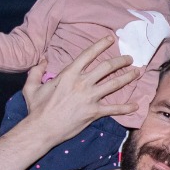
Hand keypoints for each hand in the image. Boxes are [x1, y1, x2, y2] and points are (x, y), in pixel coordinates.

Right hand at [18, 36, 139, 139]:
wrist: (42, 129)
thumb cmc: (37, 108)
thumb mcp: (32, 86)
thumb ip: (37, 71)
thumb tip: (42, 59)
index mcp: (69, 74)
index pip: (88, 55)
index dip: (100, 45)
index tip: (110, 39)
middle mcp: (82, 83)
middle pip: (107, 67)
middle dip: (120, 61)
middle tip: (129, 58)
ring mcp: (90, 97)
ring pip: (114, 84)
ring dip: (128, 77)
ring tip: (137, 72)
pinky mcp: (94, 112)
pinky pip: (114, 109)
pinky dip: (126, 108)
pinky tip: (136, 106)